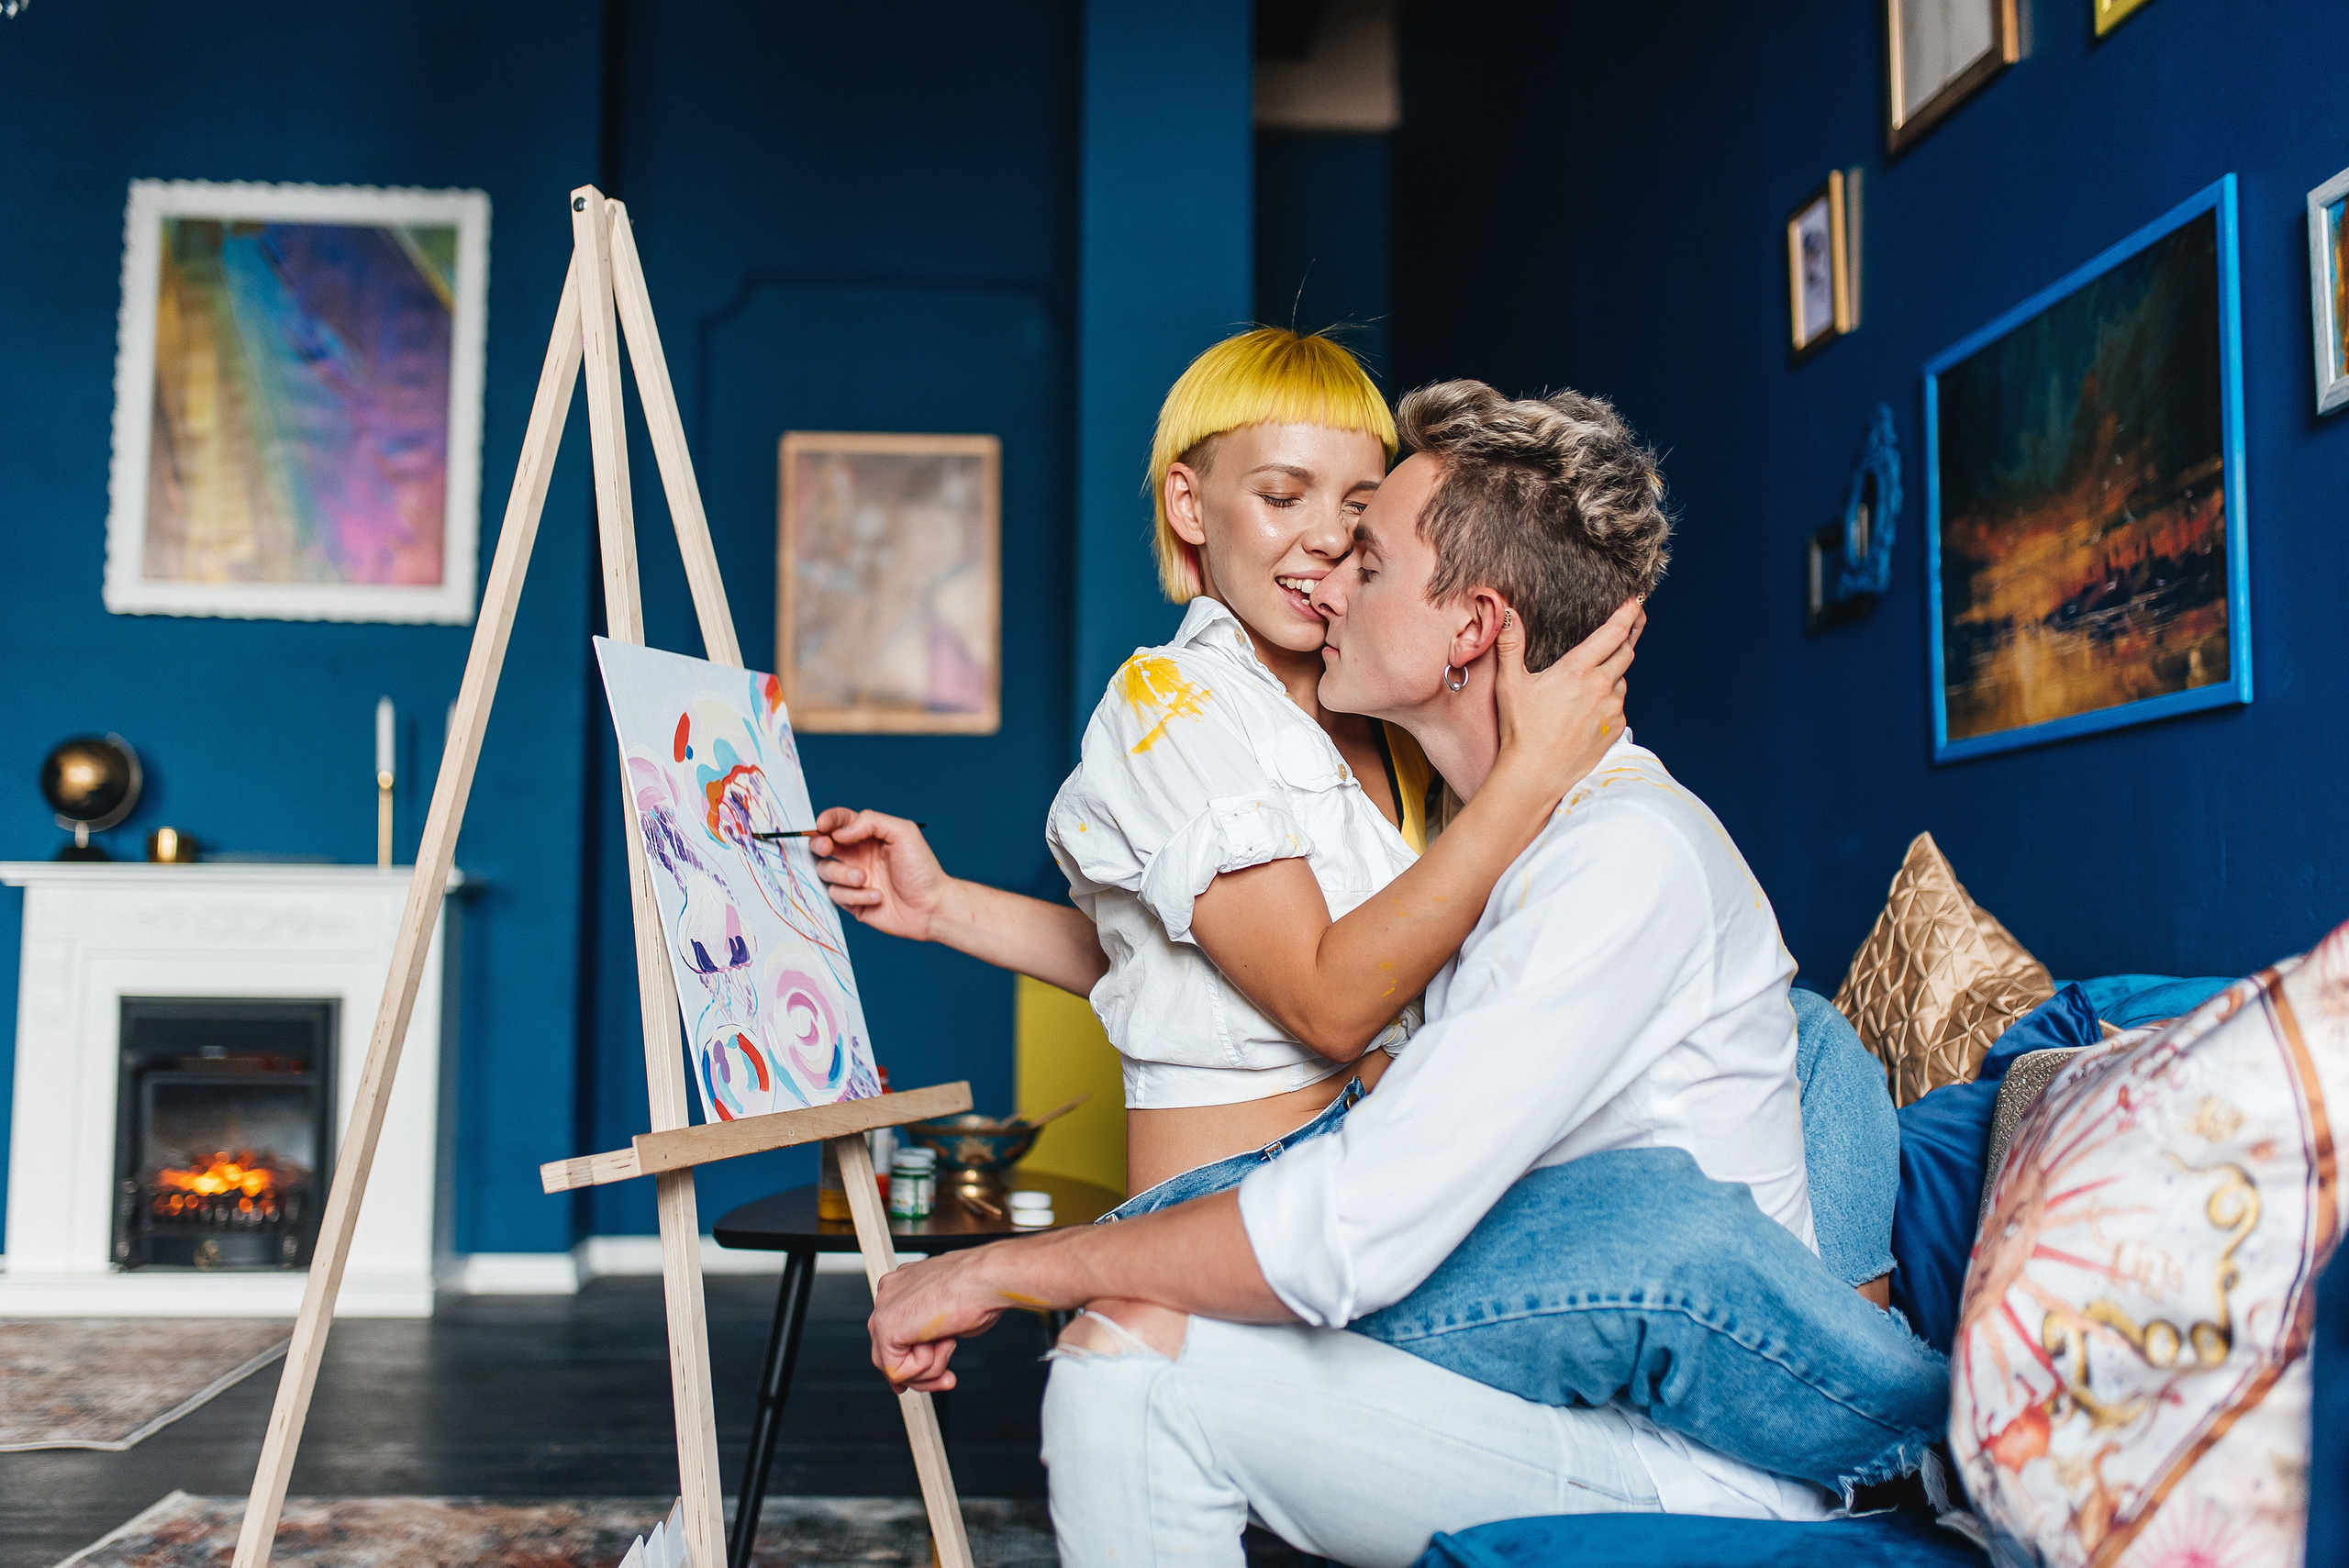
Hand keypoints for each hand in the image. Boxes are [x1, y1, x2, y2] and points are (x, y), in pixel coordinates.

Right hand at [809, 808, 953, 941]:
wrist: (931, 906)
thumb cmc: (922, 868)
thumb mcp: (903, 832)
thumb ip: (871, 821)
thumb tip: (840, 832)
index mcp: (868, 836)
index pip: (840, 822)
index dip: (827, 820)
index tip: (823, 825)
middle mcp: (858, 855)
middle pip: (822, 845)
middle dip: (819, 845)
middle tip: (827, 847)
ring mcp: (853, 879)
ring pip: (825, 871)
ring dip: (843, 874)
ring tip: (865, 878)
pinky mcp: (852, 902)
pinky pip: (836, 895)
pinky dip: (856, 896)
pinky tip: (878, 896)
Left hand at [868, 1248, 1011, 1392]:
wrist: (984, 1280)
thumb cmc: (978, 1290)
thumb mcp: (949, 1316)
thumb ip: (930, 1333)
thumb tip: (929, 1352)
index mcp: (903, 1286)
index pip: (894, 1336)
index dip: (913, 1364)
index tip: (933, 1376)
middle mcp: (889, 1295)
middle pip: (888, 1354)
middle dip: (921, 1374)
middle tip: (947, 1378)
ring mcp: (883, 1309)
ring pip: (893, 1366)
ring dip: (929, 1368)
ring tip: (949, 1343)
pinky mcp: (885, 1327)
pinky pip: (898, 1371)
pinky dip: (926, 1368)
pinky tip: (941, 1340)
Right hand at [1488, 596, 1641, 796]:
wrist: (1535, 774)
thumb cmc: (1520, 729)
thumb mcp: (1510, 683)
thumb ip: (1511, 644)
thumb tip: (1507, 613)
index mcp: (1578, 670)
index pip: (1613, 632)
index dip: (1629, 613)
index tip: (1637, 601)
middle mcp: (1601, 687)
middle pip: (1626, 652)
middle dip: (1629, 637)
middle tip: (1630, 625)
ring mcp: (1612, 710)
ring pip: (1622, 681)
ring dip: (1614, 674)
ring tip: (1593, 681)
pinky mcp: (1615, 730)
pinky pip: (1619, 707)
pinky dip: (1610, 702)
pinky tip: (1590, 710)